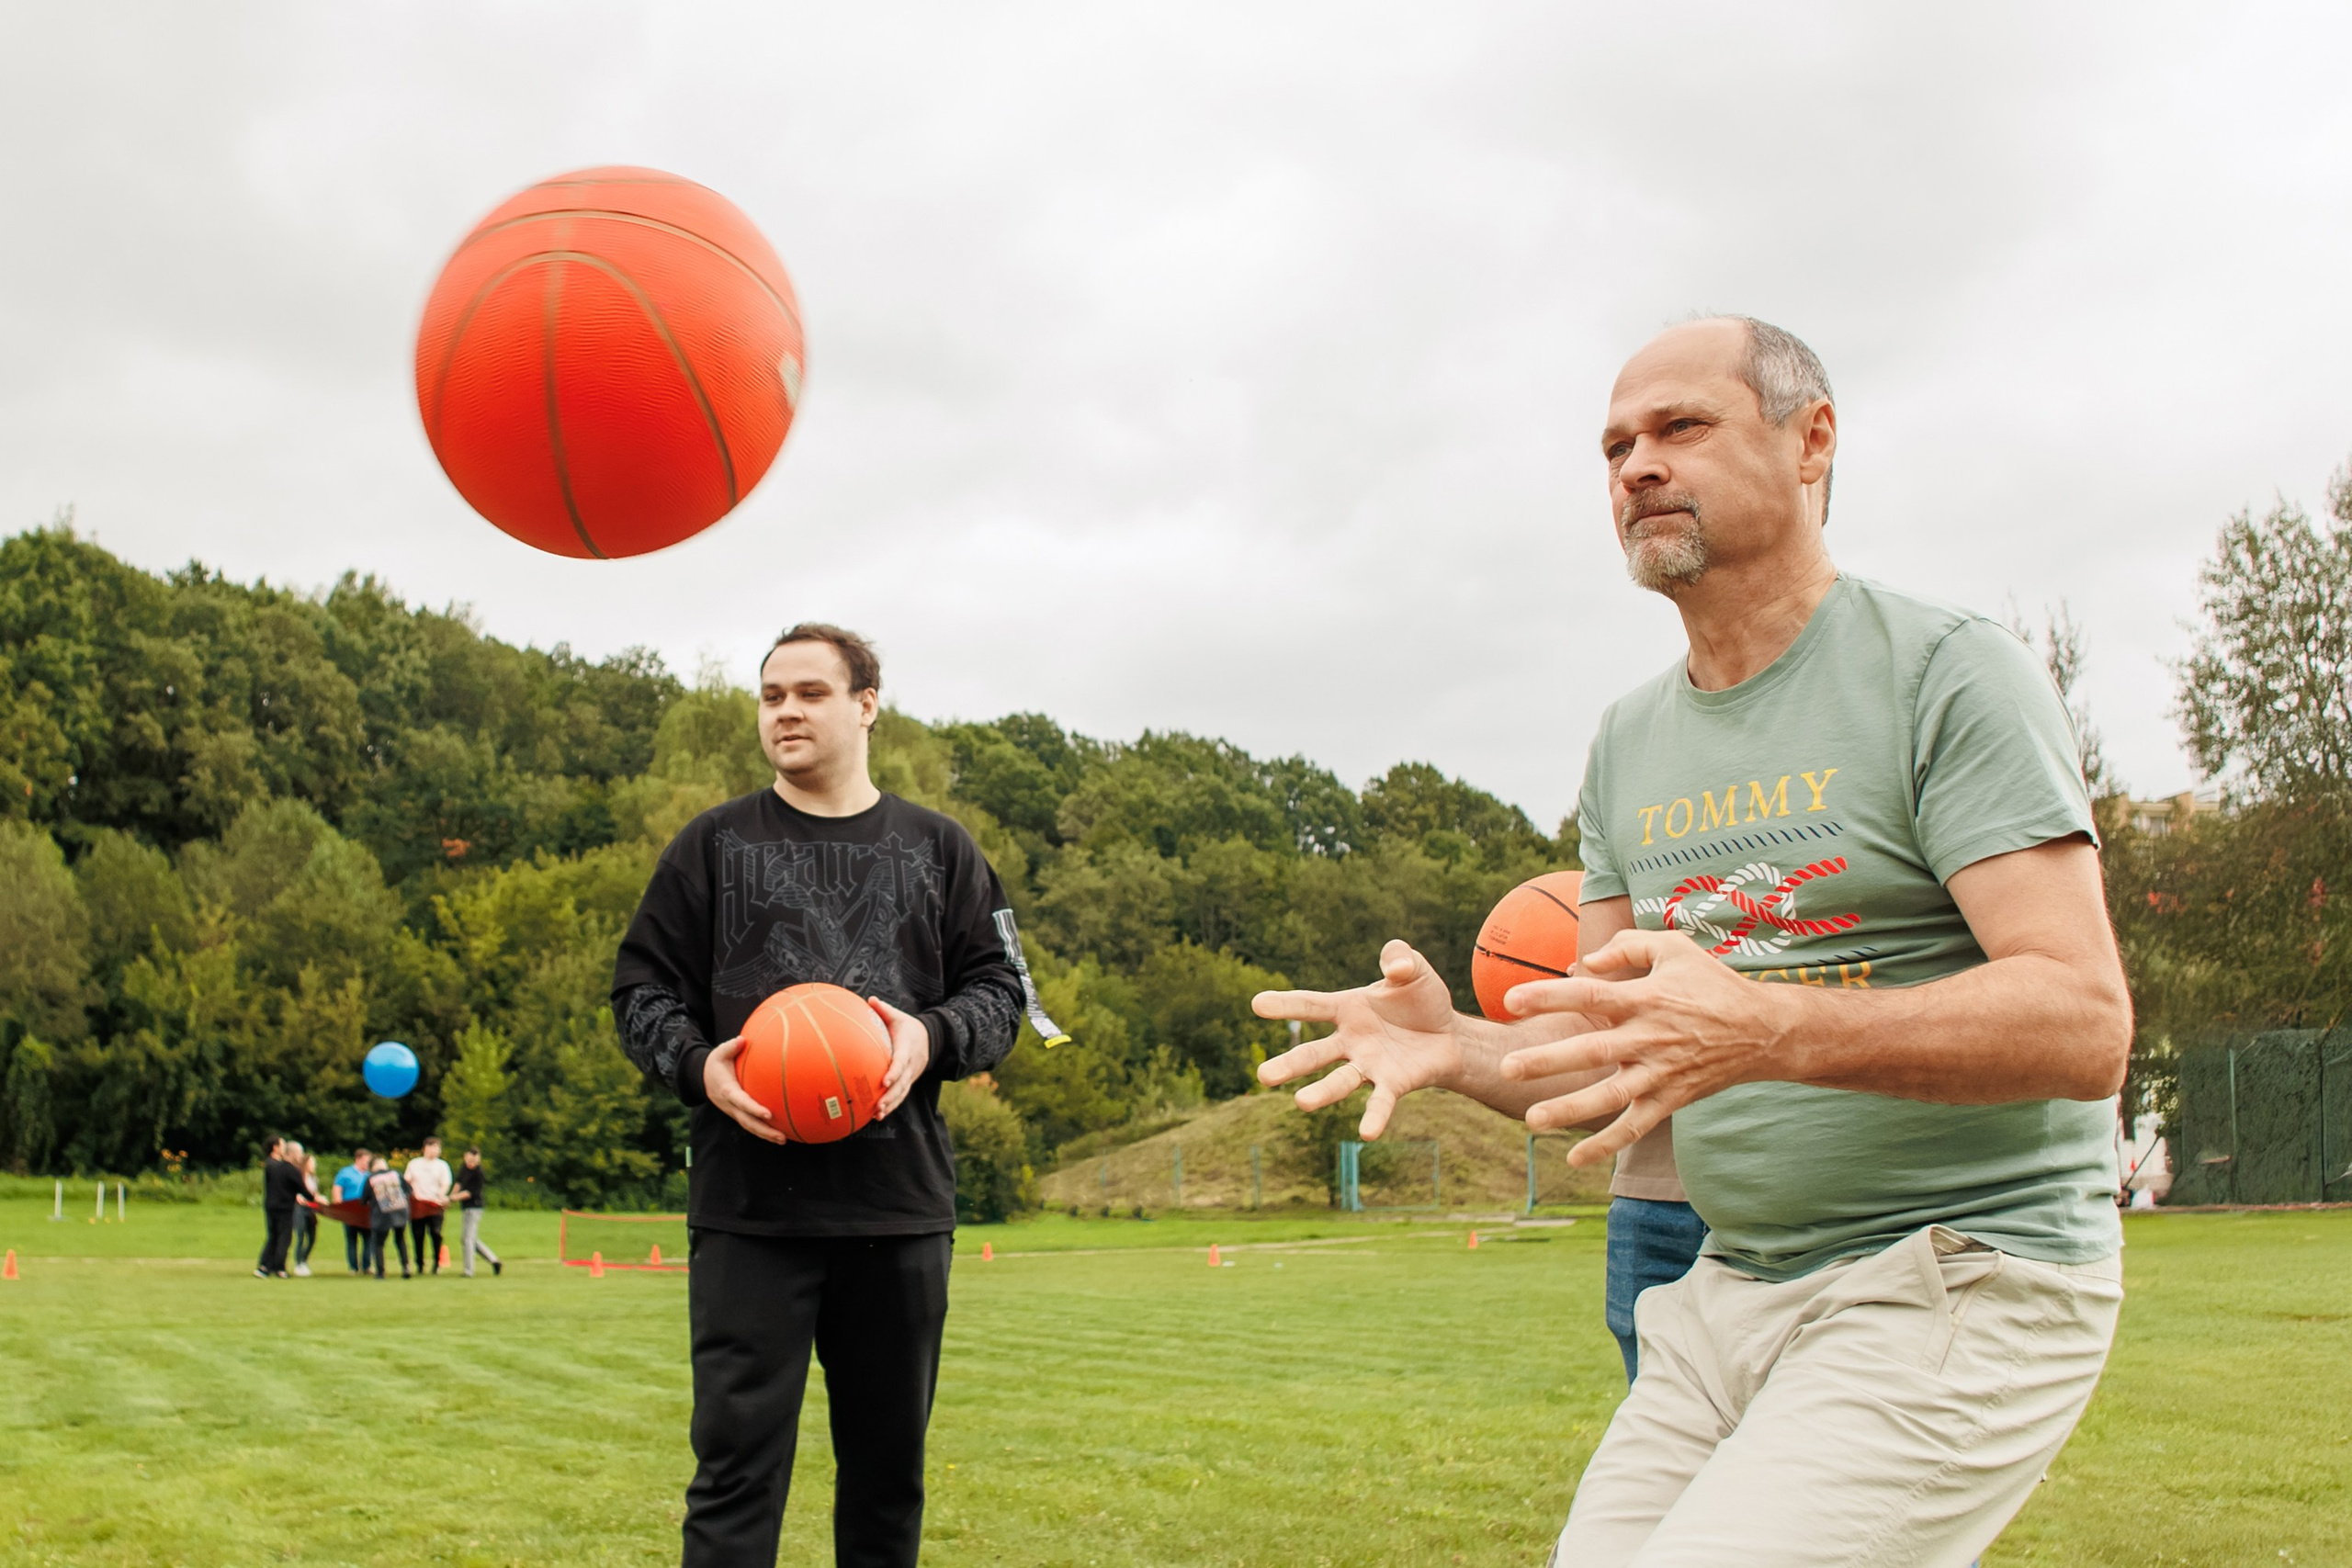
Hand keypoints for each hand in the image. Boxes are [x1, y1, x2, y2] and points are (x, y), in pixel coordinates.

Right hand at [703, 1035, 787, 1144]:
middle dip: (764, 1130)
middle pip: (747, 1121)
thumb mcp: (720, 1053)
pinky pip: (751, 1124)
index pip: (741, 1102)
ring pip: (750, 1127)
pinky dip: (763, 1131)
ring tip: (783, 1140)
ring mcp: (734, 1112)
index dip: (753, 1109)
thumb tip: (742, 1040)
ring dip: (766, 1135)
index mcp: (727, 1090)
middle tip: (781, 1136)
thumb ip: (730, 1047)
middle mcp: (730, 1105)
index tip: (768, 1114)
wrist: (703, 1078)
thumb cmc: (716, 1063)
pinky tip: (778, 1134)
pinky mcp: (738, 1113)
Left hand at [868, 998, 930, 1118]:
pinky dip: (892, 1106)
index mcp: (908, 1048)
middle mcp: (911, 1064)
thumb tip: (870, 1000)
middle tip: (878, 1105)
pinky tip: (878, 1116)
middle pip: (903, 1082)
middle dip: (891, 1095)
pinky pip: (901, 1096)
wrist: (930, 1039)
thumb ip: (884, 1010)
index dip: (894, 1072)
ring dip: (891, 1104)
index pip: (901, 1061)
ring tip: (877, 1115)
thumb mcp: (899, 1016)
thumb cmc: (908, 1027)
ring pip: (903, 1092)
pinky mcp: (909, 1081)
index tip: (885, 1081)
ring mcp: (911, 1075)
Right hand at [1252, 940, 1464, 1138]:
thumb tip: (1396, 967)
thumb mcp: (1413, 969)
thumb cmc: (1421, 1001)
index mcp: (1347, 1009)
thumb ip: (1401, 956)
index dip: (1286, 1004)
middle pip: (1314, 1055)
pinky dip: (1374, 1116)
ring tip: (1301, 1103)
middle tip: (1263, 1076)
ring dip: (1321, 1093)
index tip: (1257, 1004)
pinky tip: (1367, 1133)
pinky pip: (1380, 1102)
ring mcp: (1368, 1066)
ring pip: (1339, 1082)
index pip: (1311, 1005)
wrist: (1449, 1035)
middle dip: (1289, 1065)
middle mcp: (1350, 1042)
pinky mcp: (1392, 1084)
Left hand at [1496, 928, 1794, 1164]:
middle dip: (1548, 1060)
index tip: (1510, 1001)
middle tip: (1506, 1067)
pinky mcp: (1670, 1099)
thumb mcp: (1673, 948)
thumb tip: (1582, 965)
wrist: (1763, 1031)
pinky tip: (1574, 1159)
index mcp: (1645, 998)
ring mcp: (1660, 1073)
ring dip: (1571, 1110)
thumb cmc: (1711, 983)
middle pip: (1592, 1050)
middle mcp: (1649, 1038)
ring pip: (1611, 1096)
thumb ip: (1626, 947)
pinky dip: (1608, 1146)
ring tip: (1532, 1121)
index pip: (1590, 996)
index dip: (1550, 997)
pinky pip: (1636, 1127)